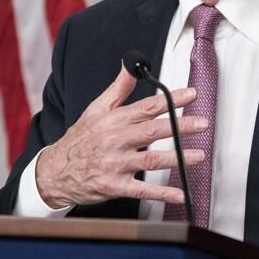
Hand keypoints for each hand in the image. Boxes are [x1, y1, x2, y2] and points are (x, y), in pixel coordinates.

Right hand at [35, 65, 207, 207]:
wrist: (55, 171)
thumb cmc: (80, 139)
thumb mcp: (96, 109)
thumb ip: (118, 89)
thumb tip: (130, 65)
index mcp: (114, 120)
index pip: (147, 107)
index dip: (171, 100)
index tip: (191, 94)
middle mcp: (115, 141)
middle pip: (153, 131)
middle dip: (180, 126)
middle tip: (202, 123)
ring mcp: (115, 165)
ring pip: (151, 161)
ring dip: (178, 158)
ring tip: (199, 155)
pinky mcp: (115, 186)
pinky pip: (143, 190)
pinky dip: (163, 194)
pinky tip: (181, 194)